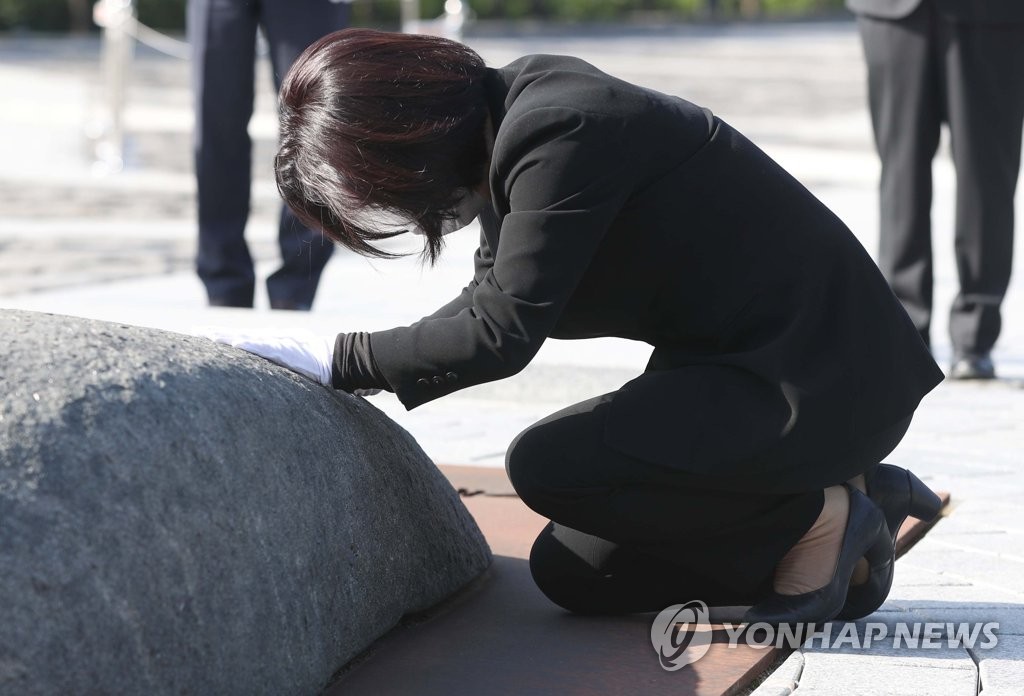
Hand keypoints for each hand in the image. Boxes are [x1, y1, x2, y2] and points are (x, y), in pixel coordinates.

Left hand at [192, 326, 333, 386]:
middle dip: (214, 333)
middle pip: (236, 335)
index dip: (220, 334)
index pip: (238, 337)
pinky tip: (235, 345)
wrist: (329, 357)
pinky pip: (262, 348)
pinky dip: (248, 346)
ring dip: (226, 338)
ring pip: (245, 339)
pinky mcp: (282, 350)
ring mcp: (274, 343)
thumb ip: (272, 354)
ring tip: (208, 337)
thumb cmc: (310, 357)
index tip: (202, 333)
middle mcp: (267, 339)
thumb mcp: (287, 355)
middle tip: (194, 330)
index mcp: (267, 342)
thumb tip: (260, 357)